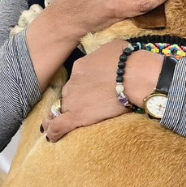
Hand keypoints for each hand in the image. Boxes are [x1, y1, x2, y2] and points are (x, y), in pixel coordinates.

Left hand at [44, 41, 162, 141]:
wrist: (133, 76)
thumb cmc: (129, 61)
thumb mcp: (115, 48)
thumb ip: (107, 55)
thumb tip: (112, 57)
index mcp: (80, 67)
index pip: (76, 80)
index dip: (82, 87)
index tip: (90, 92)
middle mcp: (72, 83)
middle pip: (69, 94)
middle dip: (76, 100)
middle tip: (86, 108)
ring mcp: (73, 100)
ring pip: (61, 109)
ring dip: (62, 116)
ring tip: (60, 125)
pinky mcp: (77, 115)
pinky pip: (58, 126)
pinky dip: (53, 132)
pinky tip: (52, 138)